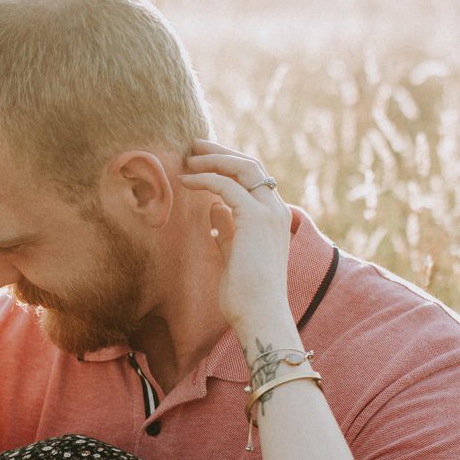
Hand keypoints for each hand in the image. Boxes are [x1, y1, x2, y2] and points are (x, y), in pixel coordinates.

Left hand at [179, 140, 295, 341]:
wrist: (258, 313)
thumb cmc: (245, 293)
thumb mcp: (233, 253)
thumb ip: (227, 230)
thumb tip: (214, 210)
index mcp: (272, 217)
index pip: (254, 178)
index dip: (228, 164)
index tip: (202, 159)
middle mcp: (275, 209)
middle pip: (250, 165)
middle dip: (220, 152)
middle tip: (194, 145)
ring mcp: (268, 212)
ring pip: (243, 168)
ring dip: (213, 159)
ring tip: (187, 159)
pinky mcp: (255, 218)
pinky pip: (227, 186)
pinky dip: (205, 178)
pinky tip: (185, 181)